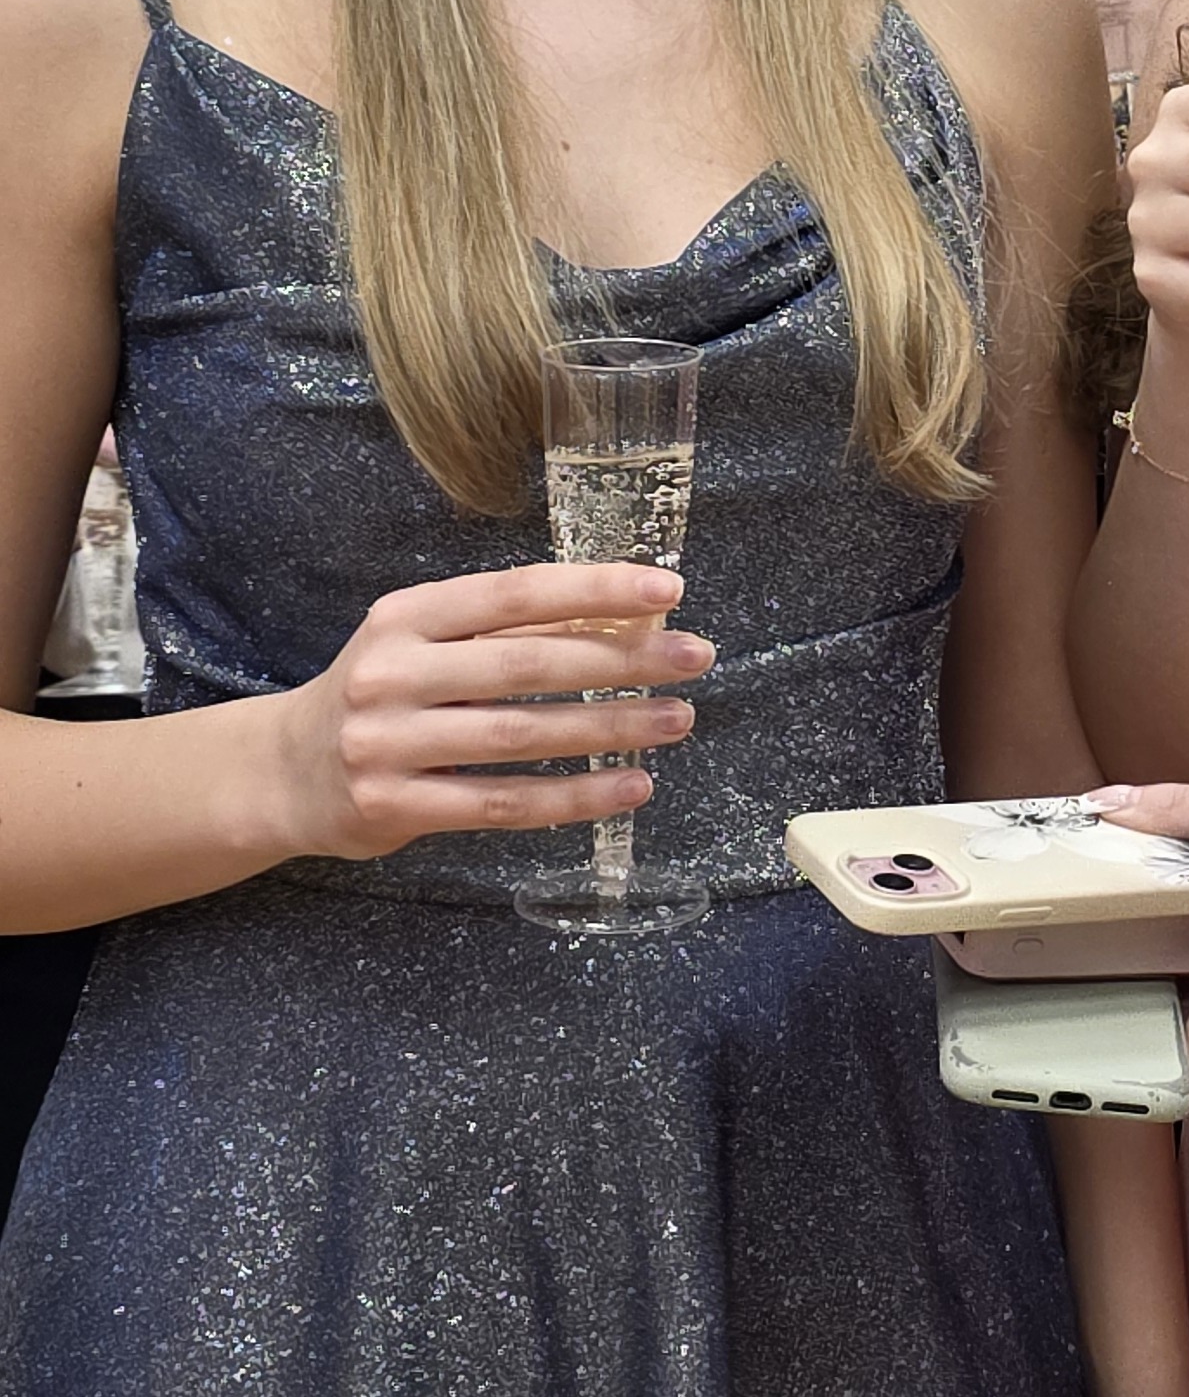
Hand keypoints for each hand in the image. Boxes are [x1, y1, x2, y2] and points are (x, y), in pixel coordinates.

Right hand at [268, 563, 712, 862]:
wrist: (284, 773)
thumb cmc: (383, 695)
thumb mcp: (426, 646)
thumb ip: (511, 634)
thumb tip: (625, 622)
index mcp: (407, 616)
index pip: (514, 593)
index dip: (593, 589)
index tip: (667, 591)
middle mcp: (392, 673)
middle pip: (525, 664)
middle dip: (621, 660)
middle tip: (696, 659)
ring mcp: (388, 743)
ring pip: (519, 736)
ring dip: (609, 728)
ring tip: (676, 720)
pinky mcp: (394, 807)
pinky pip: (501, 803)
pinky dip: (573, 797)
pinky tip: (630, 788)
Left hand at [1088, 780, 1188, 1071]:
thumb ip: (1187, 810)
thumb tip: (1105, 804)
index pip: (1181, 1059)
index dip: (1125, 1046)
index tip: (1078, 1012)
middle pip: (1179, 1029)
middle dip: (1128, 993)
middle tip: (1068, 947)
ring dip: (1163, 973)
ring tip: (1108, 924)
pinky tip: (1175, 913)